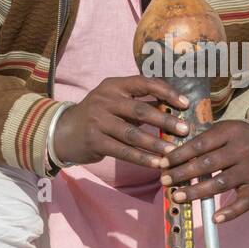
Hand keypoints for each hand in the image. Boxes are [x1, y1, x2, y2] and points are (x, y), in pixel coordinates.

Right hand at [53, 75, 190, 167]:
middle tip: (185, 129)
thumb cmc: (98, 116)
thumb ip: (139, 103)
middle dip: (166, 120)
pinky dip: (142, 159)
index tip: (185, 103)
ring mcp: (98, 121)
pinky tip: (157, 164)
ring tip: (174, 152)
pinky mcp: (95, 141)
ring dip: (156, 144)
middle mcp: (104, 100)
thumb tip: (173, 107)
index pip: (144, 83)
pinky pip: (123, 151)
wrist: (63, 132)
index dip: (166, 92)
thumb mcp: (114, 102)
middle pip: (141, 110)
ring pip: (133, 134)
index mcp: (113, 85)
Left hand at [159, 120, 248, 223]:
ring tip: (177, 196)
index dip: (180, 155)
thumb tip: (170, 152)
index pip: (200, 144)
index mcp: (230, 132)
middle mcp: (242, 150)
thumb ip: (202, 139)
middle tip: (164, 181)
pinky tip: (214, 219)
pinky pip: (243, 203)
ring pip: (221, 184)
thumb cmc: (238, 139)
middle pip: (208, 164)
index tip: (163, 163)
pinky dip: (230, 213)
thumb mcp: (224, 130)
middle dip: (183, 173)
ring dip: (197, 192)